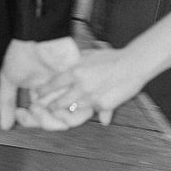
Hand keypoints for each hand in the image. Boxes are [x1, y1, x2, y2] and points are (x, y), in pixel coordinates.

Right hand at [0, 36, 80, 129]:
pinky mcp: (78, 86)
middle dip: (40, 120)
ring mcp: (67, 90)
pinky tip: (56, 107)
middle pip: (53, 121)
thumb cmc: (23, 51)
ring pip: (66, 118)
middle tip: (31, 111)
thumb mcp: (8, 79)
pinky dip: (66, 113)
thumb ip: (6, 102)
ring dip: (51, 119)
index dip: (28, 120)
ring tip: (41, 109)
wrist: (37, 34)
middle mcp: (55, 94)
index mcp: (40, 94)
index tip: (20, 113)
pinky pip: (79, 108)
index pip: (38, 118)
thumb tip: (5, 125)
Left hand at [29, 44, 146, 127]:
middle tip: (47, 108)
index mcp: (75, 71)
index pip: (53, 84)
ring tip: (63, 112)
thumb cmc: (112, 57)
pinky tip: (87, 115)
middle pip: (59, 102)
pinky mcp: (102, 105)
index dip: (43, 90)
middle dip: (52, 106)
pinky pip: (92, 113)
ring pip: (73, 109)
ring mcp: (91, 97)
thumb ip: (77, 62)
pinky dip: (91, 112)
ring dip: (69, 111)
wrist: (133, 64)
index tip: (37, 94)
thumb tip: (67, 66)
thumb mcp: (91, 55)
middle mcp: (80, 85)